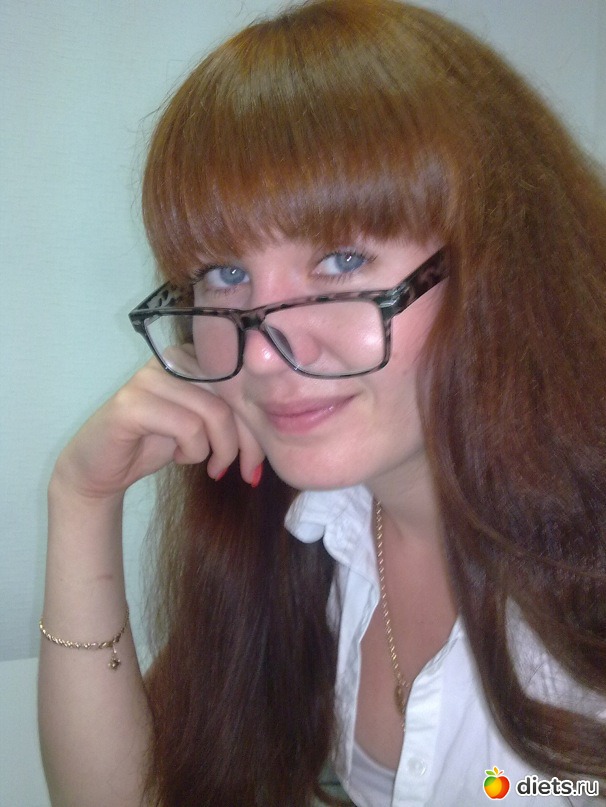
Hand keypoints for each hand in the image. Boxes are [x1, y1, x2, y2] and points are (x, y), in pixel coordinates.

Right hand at [51, 359, 264, 500]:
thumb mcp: (207, 427)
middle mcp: (172, 357)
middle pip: (233, 396)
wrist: (102, 468)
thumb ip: (236, 418)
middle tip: (244, 472)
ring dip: (218, 450)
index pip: (243, 383)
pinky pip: (188, 427)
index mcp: (194, 356)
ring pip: (214, 412)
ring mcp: (150, 376)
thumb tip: (277, 431)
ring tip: (204, 463)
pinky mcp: (132, 402)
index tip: (256, 461)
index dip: (257, 425)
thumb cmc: (159, 444)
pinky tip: (177, 457)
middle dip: (246, 442)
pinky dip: (192, 451)